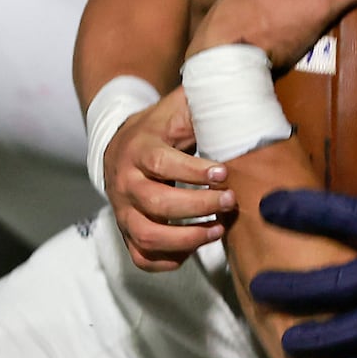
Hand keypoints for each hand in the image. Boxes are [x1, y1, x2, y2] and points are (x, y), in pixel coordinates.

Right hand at [102, 87, 236, 271]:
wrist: (121, 143)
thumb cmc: (162, 127)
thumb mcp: (178, 108)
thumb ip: (203, 103)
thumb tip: (235, 97)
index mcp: (138, 148)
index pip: (162, 162)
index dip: (194, 171)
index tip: (224, 172)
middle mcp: (125, 182)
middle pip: (158, 203)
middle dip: (199, 206)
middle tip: (230, 201)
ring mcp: (123, 210)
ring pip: (149, 236)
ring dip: (187, 239)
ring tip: (218, 228)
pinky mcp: (126, 231)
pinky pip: (142, 257)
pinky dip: (168, 260)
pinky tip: (195, 248)